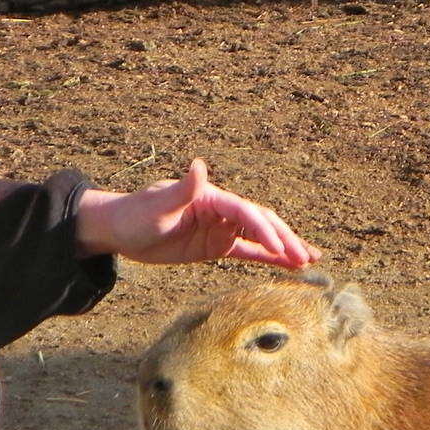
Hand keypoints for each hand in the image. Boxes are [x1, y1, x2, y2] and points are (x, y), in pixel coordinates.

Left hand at [74, 158, 319, 269]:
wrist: (120, 229)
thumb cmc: (135, 214)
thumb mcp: (156, 205)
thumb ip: (182, 189)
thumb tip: (199, 165)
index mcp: (211, 198)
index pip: (244, 212)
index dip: (264, 229)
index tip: (280, 248)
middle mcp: (221, 211)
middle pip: (261, 223)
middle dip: (285, 239)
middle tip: (306, 257)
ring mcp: (221, 228)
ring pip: (261, 237)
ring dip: (284, 248)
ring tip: (309, 260)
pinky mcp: (217, 245)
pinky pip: (248, 252)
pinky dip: (268, 258)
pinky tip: (288, 265)